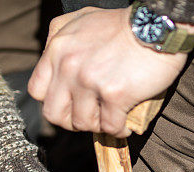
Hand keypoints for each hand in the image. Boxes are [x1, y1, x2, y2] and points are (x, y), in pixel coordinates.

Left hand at [28, 6, 186, 136]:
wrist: (156, 25)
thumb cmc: (123, 25)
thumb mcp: (81, 19)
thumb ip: (60, 38)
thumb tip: (53, 61)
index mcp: (57, 49)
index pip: (37, 91)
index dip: (53, 102)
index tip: (70, 103)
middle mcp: (68, 65)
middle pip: (54, 114)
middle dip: (72, 120)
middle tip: (90, 116)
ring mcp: (89, 81)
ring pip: (83, 123)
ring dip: (98, 125)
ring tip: (111, 117)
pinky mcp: (114, 94)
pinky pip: (110, 127)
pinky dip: (120, 129)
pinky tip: (126, 123)